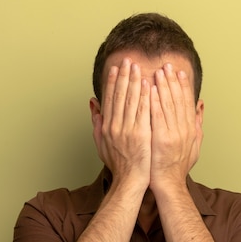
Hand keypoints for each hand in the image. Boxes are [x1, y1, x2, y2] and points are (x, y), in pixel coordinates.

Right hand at [91, 58, 150, 187]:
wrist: (129, 181)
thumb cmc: (119, 164)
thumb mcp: (101, 143)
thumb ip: (96, 122)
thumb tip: (93, 103)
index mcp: (106, 127)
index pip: (109, 99)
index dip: (112, 82)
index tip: (115, 68)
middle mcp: (114, 126)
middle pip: (119, 96)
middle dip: (123, 76)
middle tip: (127, 60)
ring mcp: (127, 130)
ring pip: (130, 100)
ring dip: (134, 81)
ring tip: (137, 66)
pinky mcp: (140, 135)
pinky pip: (142, 111)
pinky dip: (144, 97)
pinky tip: (147, 84)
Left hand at [149, 63, 203, 189]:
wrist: (169, 184)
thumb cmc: (178, 166)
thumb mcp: (194, 144)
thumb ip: (197, 123)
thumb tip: (201, 105)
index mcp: (191, 129)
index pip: (187, 102)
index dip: (184, 85)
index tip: (179, 71)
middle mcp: (184, 129)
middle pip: (179, 100)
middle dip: (172, 81)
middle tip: (167, 65)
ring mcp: (174, 134)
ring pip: (168, 105)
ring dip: (163, 87)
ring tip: (158, 72)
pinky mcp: (161, 139)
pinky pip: (158, 117)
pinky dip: (155, 102)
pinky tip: (151, 90)